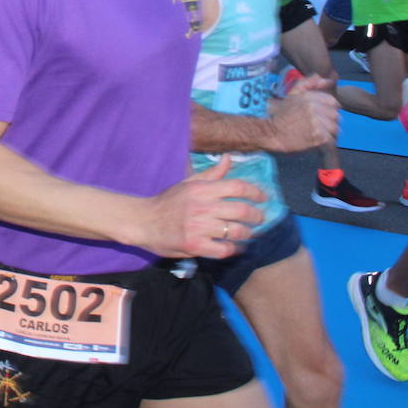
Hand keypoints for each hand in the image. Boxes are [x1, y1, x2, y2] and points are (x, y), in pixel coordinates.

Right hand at [139, 156, 266, 259]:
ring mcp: (199, 227)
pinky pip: (225, 249)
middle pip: (242, 210)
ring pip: (237, 231)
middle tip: (259, 218)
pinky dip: (234, 249)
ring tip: (248, 233)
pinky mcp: (195, 245)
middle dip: (257, 216)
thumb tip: (229, 158)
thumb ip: (212, 174)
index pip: (237, 187)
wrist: (144, 221)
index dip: (255, 192)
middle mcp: (202, 207)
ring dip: (247, 233)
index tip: (263, 198)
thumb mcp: (188, 183)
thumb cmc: (168, 202)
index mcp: (201, 189)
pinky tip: (234, 247)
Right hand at [266, 75, 338, 150]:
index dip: (329, 109)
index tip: (322, 116)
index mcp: (309, 98)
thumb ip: (308, 83)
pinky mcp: (318, 137)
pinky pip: (331, 140)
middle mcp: (314, 108)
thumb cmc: (281, 115)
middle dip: (329, 122)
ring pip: (335, 128)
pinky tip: (317, 142)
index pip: (333, 102)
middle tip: (319, 127)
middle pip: (336, 116)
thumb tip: (327, 80)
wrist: (271, 133)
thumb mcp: (291, 94)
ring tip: (318, 135)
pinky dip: (326, 143)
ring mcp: (317, 123)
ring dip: (329, 133)